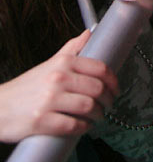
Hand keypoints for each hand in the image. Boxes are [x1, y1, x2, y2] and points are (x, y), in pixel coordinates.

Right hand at [0, 30, 117, 141]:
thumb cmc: (27, 86)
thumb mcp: (50, 63)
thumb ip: (71, 49)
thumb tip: (89, 34)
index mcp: (63, 63)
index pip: (99, 68)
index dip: (113, 80)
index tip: (115, 88)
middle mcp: (58, 78)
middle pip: (97, 88)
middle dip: (108, 99)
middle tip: (108, 104)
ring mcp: (50, 100)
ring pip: (88, 107)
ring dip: (98, 114)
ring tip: (97, 116)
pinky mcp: (42, 121)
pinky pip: (72, 125)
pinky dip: (83, 127)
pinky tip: (83, 126)